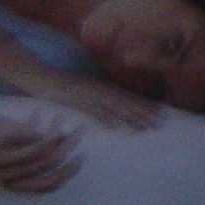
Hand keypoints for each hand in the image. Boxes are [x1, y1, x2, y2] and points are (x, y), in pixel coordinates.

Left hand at [0, 90, 80, 194]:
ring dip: (57, 132)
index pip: (48, 186)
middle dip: (69, 145)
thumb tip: (70, 149)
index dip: (69, 172)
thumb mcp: (15, 150)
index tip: (82, 156)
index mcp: (11, 183)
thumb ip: (37, 155)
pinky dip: (37, 123)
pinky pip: (30, 134)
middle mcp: (5, 175)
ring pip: (43, 150)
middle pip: (49, 163)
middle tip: (79, 131)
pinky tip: (36, 114)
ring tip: (60, 119)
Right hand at [24, 72, 161, 129]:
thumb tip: (114, 116)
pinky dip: (104, 118)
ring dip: (131, 117)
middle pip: (127, 102)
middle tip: (161, 123)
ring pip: (115, 107)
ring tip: (145, 127)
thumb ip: (101, 102)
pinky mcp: (77, 100)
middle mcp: (101, 90)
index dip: (146, 106)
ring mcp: (90, 95)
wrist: (42, 77)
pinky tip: (114, 126)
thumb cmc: (65, 87)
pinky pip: (92, 110)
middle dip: (145, 113)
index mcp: (105, 87)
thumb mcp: (87, 93)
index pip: (130, 97)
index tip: (162, 114)